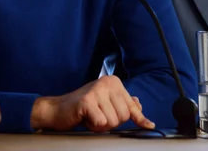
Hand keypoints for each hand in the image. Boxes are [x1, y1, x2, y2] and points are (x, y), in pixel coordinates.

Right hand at [30, 75, 154, 132]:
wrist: (58, 109)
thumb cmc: (82, 108)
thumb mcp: (105, 103)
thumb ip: (121, 102)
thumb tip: (138, 105)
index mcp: (113, 82)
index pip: (131, 106)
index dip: (139, 118)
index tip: (149, 125)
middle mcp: (107, 82)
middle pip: (123, 116)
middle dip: (111, 122)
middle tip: (98, 116)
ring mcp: (97, 90)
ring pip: (113, 121)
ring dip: (102, 125)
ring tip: (91, 116)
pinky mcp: (87, 101)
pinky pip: (101, 122)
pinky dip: (93, 126)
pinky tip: (85, 118)